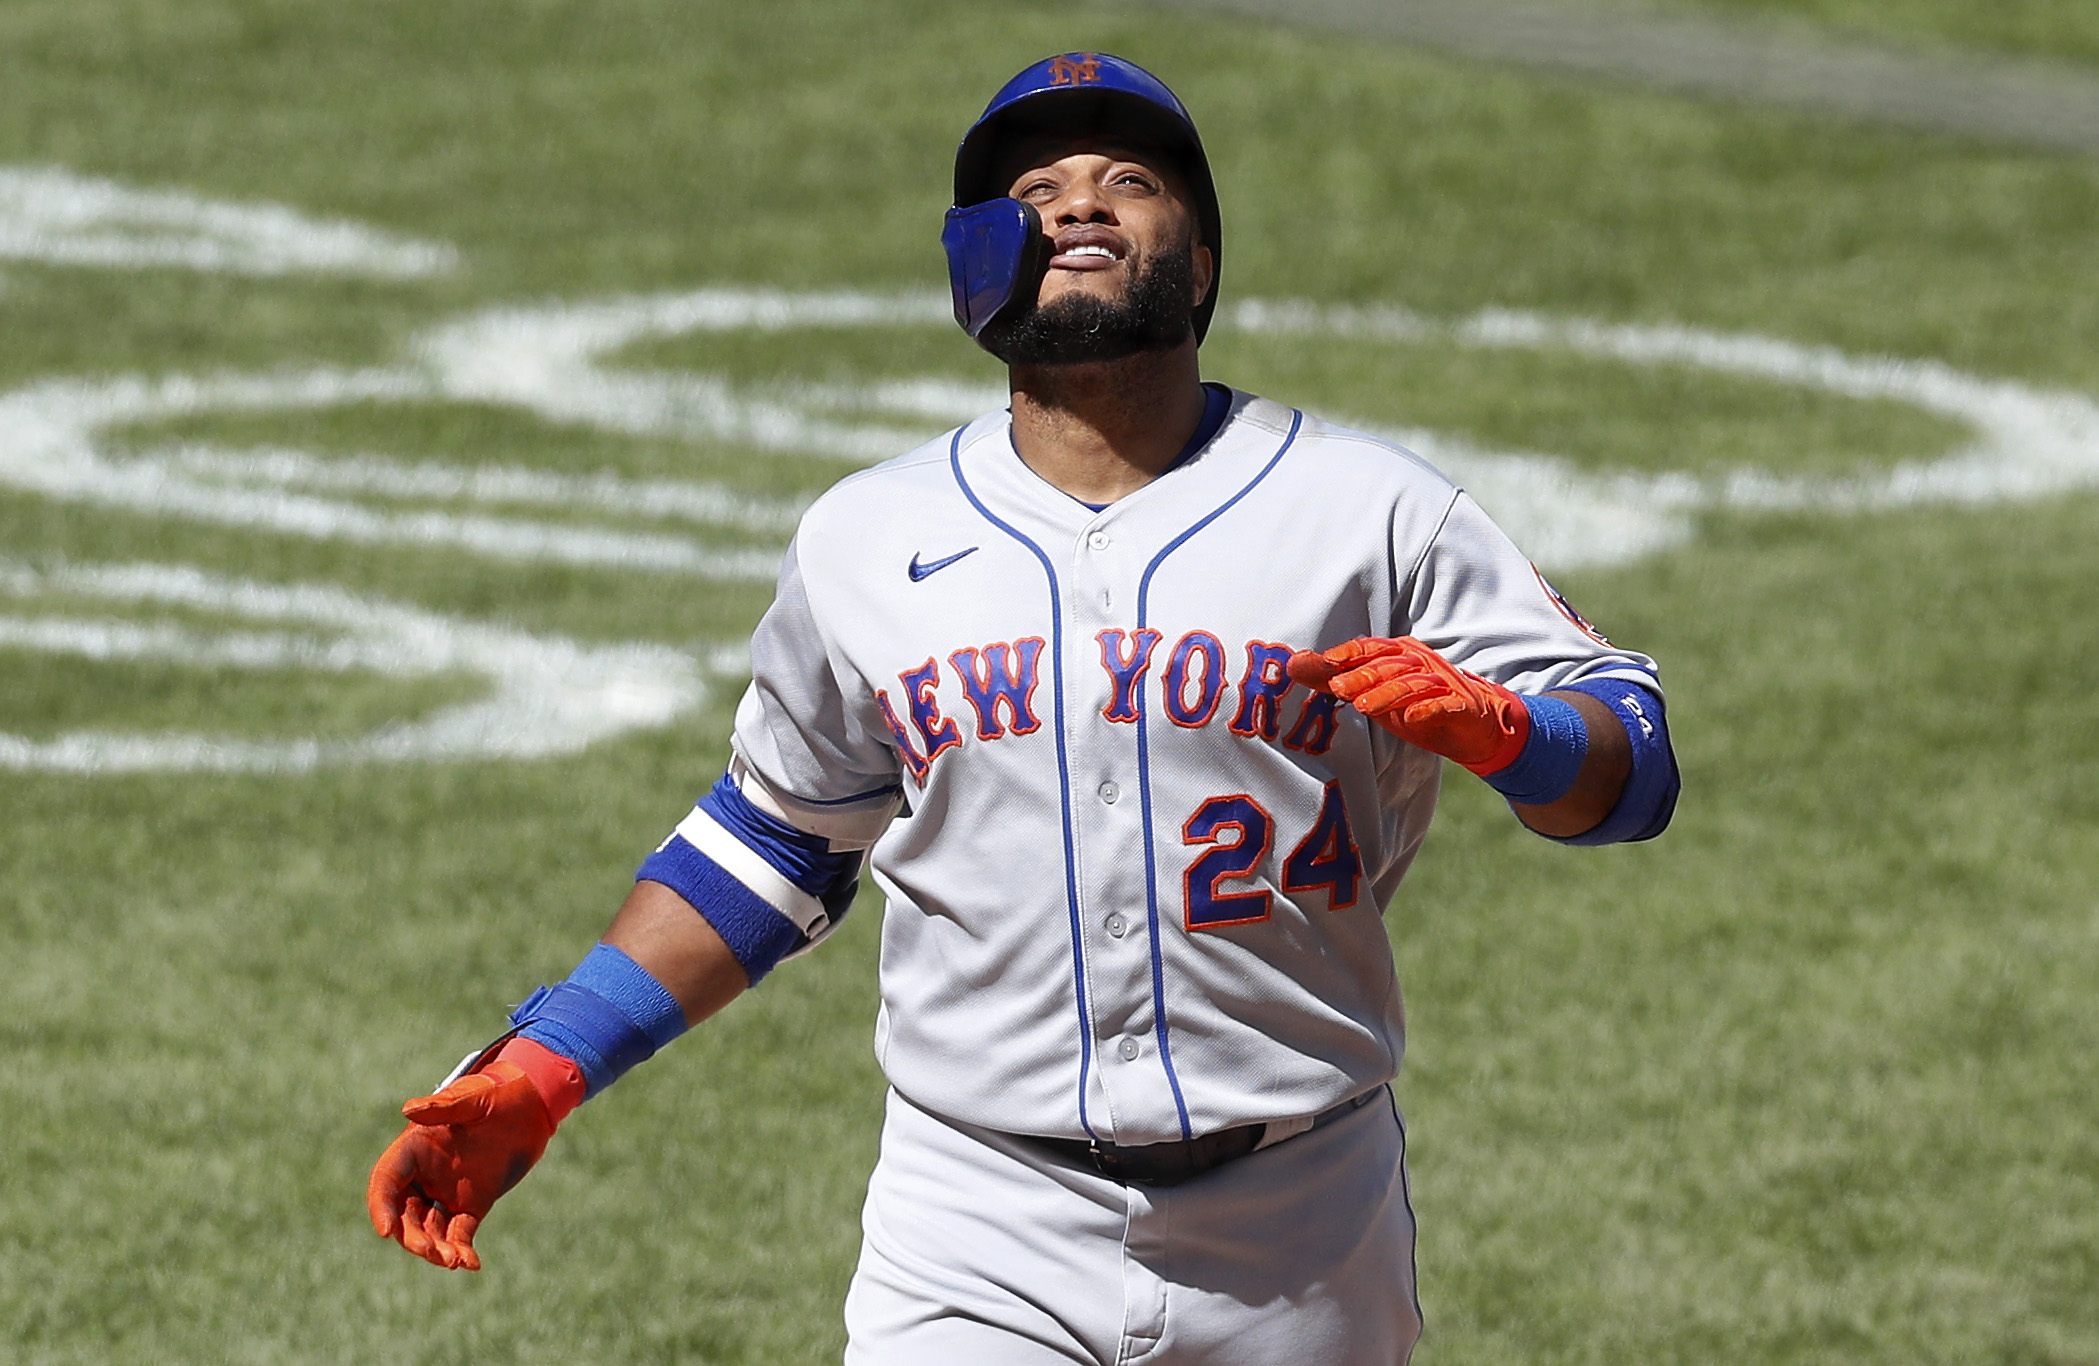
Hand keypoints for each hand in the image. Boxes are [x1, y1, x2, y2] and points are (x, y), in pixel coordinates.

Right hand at [365, 1056, 563, 1270]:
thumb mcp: (474, 1098)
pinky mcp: (472, 1205)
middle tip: (431, 1252)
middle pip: (405, 1213)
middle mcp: (425, 1174)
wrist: (532, 1106)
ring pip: (430, 1229)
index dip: (381, 1207)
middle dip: (412, 1236)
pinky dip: (462, 1250)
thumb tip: (408, 1109)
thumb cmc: (499, 1095)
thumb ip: (443, 1107)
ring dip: (436, 1248)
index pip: (386, 1181)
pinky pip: (460, 1233)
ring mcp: (447, 1192)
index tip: (386, 1231)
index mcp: (415, 1148)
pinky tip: (471, 1263)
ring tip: (453, 1261)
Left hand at [1288, 636, 1528, 773]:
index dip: (1348, 653)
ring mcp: (1442, 683)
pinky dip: (1428, 709)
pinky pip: (1444, 704)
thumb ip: (1334, 679)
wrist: (1474, 725)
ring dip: (1387, 693)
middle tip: (1337, 687)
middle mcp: (1419, 663)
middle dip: (1362, 675)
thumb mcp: (1371, 693)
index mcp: (1397, 655)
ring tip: (1363, 706)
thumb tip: (1293, 665)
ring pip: (1413, 684)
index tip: (1323, 663)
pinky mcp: (1461, 706)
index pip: (1369, 648)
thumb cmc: (1416, 704)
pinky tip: (1412, 718)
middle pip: (1387, 665)